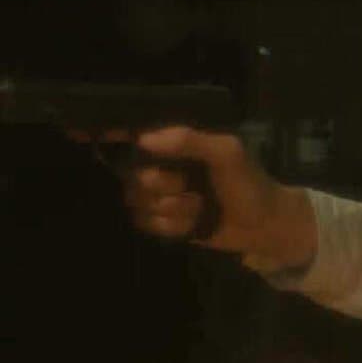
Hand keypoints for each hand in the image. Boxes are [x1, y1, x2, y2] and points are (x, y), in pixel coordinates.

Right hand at [125, 126, 315, 267]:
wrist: (266, 225)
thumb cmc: (250, 183)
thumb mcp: (228, 153)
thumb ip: (190, 140)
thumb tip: (143, 139)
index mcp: (178, 146)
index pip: (136, 137)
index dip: (113, 136)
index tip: (94, 137)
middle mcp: (164, 168)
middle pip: (134, 176)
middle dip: (163, 185)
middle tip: (191, 187)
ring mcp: (164, 197)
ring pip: (139, 202)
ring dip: (173, 208)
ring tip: (200, 207)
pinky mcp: (166, 223)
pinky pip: (149, 224)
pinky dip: (174, 226)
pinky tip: (195, 224)